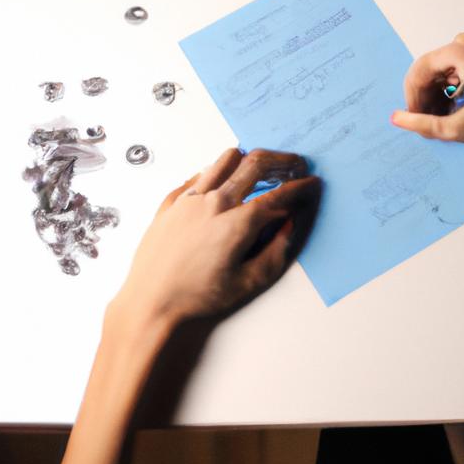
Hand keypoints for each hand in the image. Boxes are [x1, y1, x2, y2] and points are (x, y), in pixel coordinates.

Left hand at [112, 148, 320, 328]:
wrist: (150, 303)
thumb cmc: (198, 298)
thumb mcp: (250, 282)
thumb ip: (278, 249)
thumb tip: (291, 222)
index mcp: (236, 223)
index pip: (279, 195)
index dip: (301, 187)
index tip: (312, 183)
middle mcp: (213, 202)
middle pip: (256, 164)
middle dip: (283, 161)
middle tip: (295, 165)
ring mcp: (189, 199)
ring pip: (225, 160)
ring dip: (249, 159)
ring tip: (261, 168)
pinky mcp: (171, 203)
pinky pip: (198, 175)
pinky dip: (217, 173)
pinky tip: (223, 185)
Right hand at [391, 32, 463, 154]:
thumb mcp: (461, 128)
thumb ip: (424, 124)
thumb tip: (399, 119)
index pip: (422, 67)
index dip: (413, 95)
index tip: (413, 116)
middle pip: (433, 66)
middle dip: (425, 95)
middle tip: (424, 120)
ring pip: (445, 68)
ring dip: (437, 93)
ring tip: (440, 119)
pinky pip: (460, 69)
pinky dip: (452, 89)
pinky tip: (454, 110)